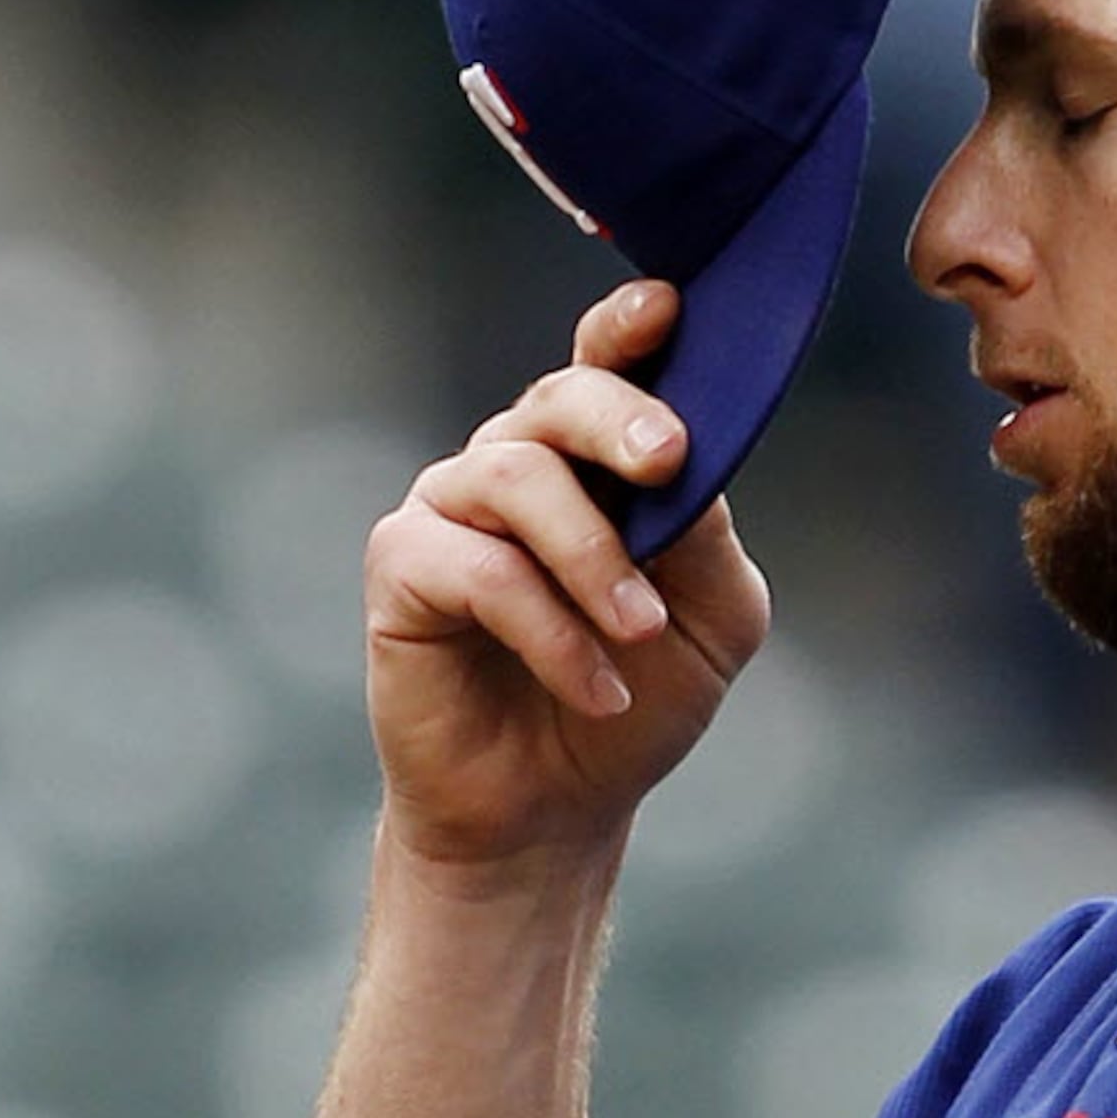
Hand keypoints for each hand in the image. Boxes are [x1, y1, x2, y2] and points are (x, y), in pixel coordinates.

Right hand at [362, 281, 770, 875]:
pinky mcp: (402, 567)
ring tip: (640, 633)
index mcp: (596, 457)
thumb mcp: (713, 615)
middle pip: (559, 399)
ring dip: (595, 557)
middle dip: (618, 417)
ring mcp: (453, 507)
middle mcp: (518, 462)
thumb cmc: (639, 696)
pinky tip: (599, 685)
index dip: (628, 325)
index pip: (606, 363)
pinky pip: (481, 569)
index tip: (668, 307)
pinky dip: (552, 629)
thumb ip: (705, 533)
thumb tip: (687, 466)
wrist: (554, 810)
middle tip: (669, 460)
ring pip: (519, 478)